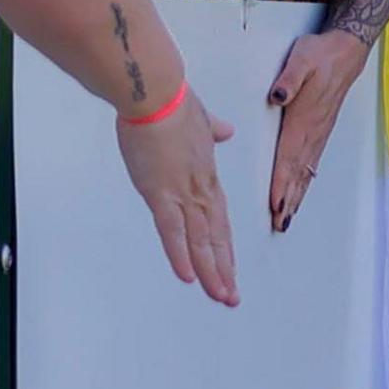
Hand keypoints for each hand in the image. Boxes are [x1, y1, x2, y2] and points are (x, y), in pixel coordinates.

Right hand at [114, 86, 238, 307]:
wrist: (157, 92)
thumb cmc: (173, 102)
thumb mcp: (199, 118)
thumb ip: (213, 129)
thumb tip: (225, 130)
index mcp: (205, 174)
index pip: (218, 217)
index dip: (224, 243)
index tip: (230, 265)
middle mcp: (199, 187)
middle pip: (215, 235)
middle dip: (223, 267)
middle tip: (231, 296)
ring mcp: (182, 191)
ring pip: (200, 239)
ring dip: (210, 270)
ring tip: (221, 296)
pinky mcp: (160, 191)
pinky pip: (173, 230)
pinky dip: (181, 253)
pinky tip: (189, 277)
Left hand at [262, 28, 369, 232]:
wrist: (347, 50)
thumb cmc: (320, 54)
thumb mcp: (302, 58)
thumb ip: (290, 78)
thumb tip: (278, 96)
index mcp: (303, 118)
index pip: (289, 156)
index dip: (282, 182)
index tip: (277, 204)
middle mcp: (312, 130)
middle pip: (298, 172)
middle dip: (289, 199)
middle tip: (280, 224)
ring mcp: (319, 132)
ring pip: (306, 171)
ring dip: (297, 195)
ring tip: (288, 218)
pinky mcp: (321, 130)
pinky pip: (312, 162)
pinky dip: (306, 181)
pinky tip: (302, 191)